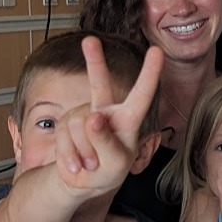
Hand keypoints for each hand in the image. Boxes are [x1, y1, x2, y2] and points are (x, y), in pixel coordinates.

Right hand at [53, 36, 162, 194]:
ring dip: (84, 152)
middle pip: (99, 84)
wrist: (81, 182)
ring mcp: (84, 114)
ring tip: (90, 162)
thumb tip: (93, 117)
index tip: (157, 51)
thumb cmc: (107, 173)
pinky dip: (70, 157)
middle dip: (94, 61)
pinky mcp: (65, 122)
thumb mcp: (115, 165)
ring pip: (81, 127)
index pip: (141, 96)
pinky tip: (76, 163)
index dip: (150, 73)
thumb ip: (106, 143)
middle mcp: (107, 112)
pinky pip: (64, 137)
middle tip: (89, 40)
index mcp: (128, 120)